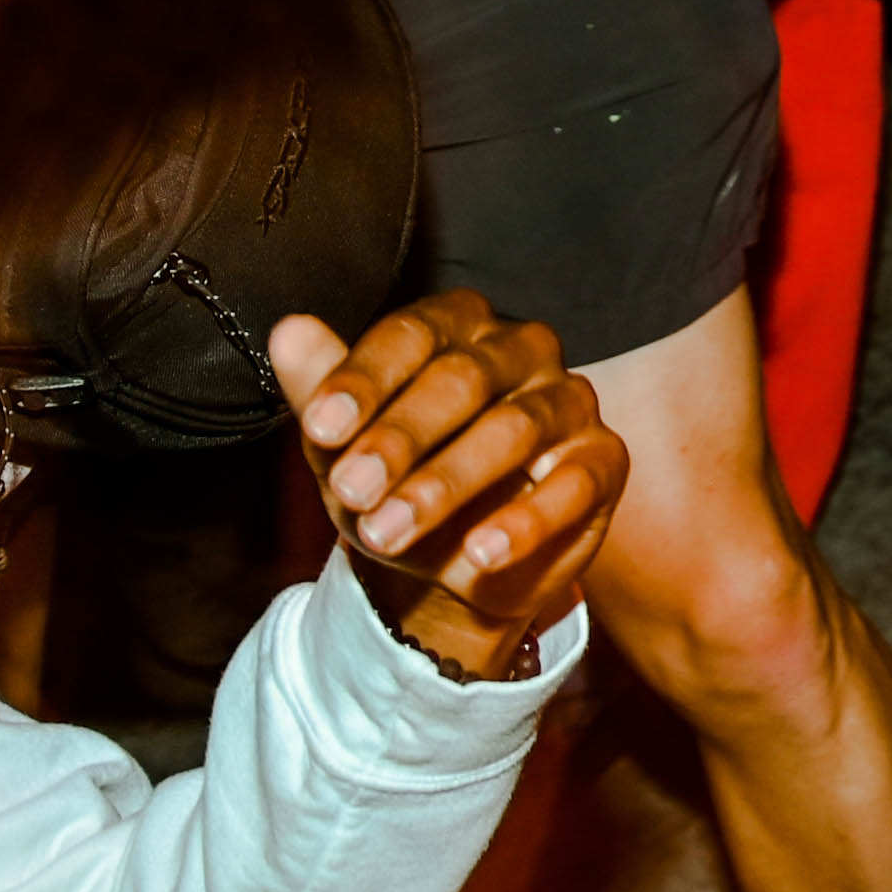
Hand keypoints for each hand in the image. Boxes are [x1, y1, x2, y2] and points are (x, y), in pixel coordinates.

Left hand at [270, 289, 618, 683]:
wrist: (454, 562)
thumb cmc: (401, 481)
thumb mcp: (347, 447)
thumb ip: (322, 390)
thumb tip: (288, 331)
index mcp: (457, 329)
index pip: (414, 334)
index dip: (365, 379)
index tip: (319, 429)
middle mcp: (521, 352)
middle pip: (464, 378)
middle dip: (400, 439)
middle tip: (352, 493)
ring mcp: (569, 402)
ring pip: (516, 429)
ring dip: (446, 484)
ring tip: (390, 531)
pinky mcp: (604, 461)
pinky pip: (574, 484)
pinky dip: (525, 522)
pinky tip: (478, 553)